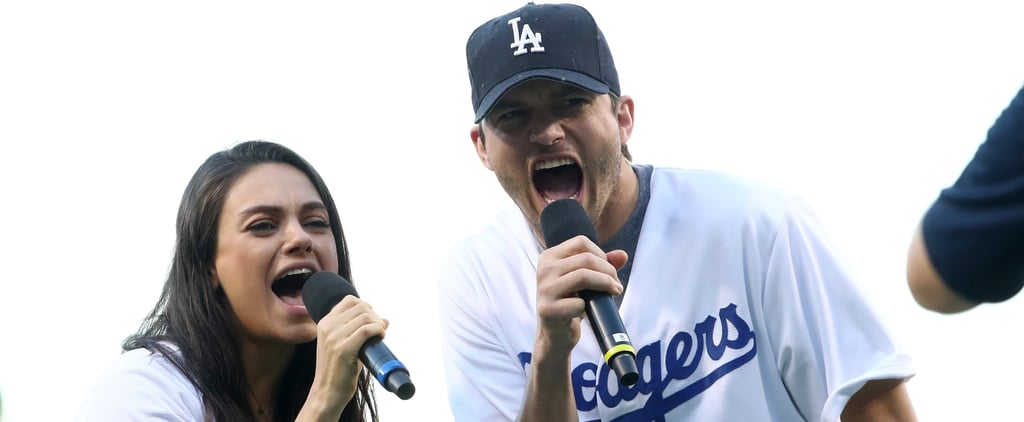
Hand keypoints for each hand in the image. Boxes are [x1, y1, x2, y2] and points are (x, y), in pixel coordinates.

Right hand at [302, 296, 386, 418]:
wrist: (327, 393)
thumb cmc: (339, 370)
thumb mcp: (343, 345)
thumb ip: (359, 330)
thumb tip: (385, 320)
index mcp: (324, 323)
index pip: (349, 300)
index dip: (366, 307)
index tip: (372, 320)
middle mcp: (327, 327)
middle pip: (360, 306)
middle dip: (375, 316)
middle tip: (379, 330)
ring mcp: (334, 337)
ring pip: (366, 316)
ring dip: (379, 324)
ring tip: (380, 334)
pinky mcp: (343, 349)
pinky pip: (367, 330)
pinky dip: (378, 330)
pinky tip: (381, 337)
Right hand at [534, 234, 626, 355]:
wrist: (554, 335)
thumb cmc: (570, 304)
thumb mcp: (584, 281)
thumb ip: (602, 265)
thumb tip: (622, 255)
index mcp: (549, 257)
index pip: (581, 242)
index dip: (601, 254)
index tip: (608, 270)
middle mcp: (544, 270)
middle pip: (586, 259)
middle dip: (608, 271)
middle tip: (616, 285)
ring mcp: (544, 290)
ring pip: (584, 276)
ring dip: (605, 284)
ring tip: (614, 292)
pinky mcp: (547, 310)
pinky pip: (579, 303)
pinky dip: (588, 307)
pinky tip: (587, 311)